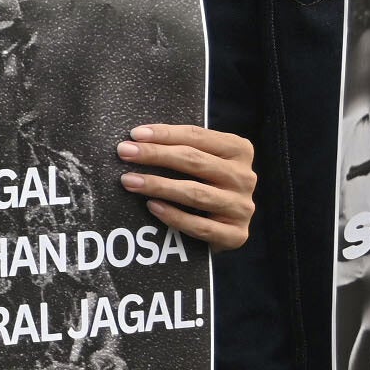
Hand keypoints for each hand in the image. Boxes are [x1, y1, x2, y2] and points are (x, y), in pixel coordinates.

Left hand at [116, 124, 256, 249]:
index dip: (165, 134)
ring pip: (195, 193)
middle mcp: (244, 177)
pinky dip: (174, 216)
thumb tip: (138, 141)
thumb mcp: (203, 162)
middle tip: (125, 152)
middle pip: (195, 161)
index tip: (135, 134)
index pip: (198, 136)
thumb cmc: (208, 186)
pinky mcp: (236, 235)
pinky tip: (152, 207)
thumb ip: (183, 149)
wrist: (228, 228)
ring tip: (129, 181)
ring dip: (158, 185)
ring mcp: (242, 207)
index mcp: (239, 151)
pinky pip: (200, 226)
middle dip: (156, 155)